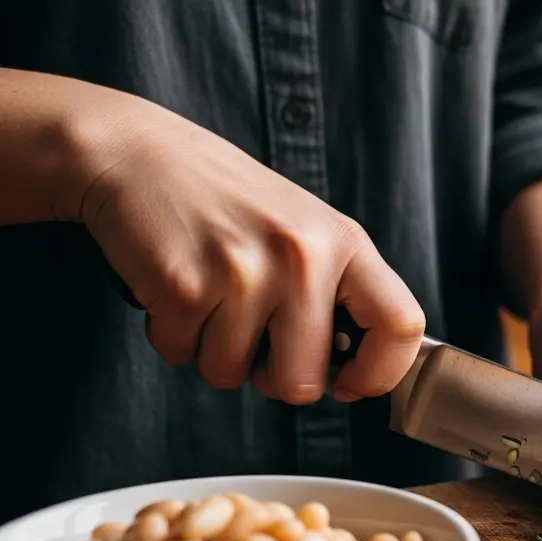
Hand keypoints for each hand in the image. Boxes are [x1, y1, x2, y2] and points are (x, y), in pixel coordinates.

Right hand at [73, 95, 423, 403]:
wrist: (139, 152)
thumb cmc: (225, 200)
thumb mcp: (305, 229)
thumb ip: (335, 289)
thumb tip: (351, 371)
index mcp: (343, 241)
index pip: (400, 325)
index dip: (380, 373)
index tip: (351, 384)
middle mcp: (302, 257)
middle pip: (305, 382)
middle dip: (273, 378)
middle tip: (255, 339)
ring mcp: (244, 272)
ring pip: (233, 375)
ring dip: (213, 351)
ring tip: (209, 296)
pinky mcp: (184, 286)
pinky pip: (182, 355)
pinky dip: (173, 335)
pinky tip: (174, 288)